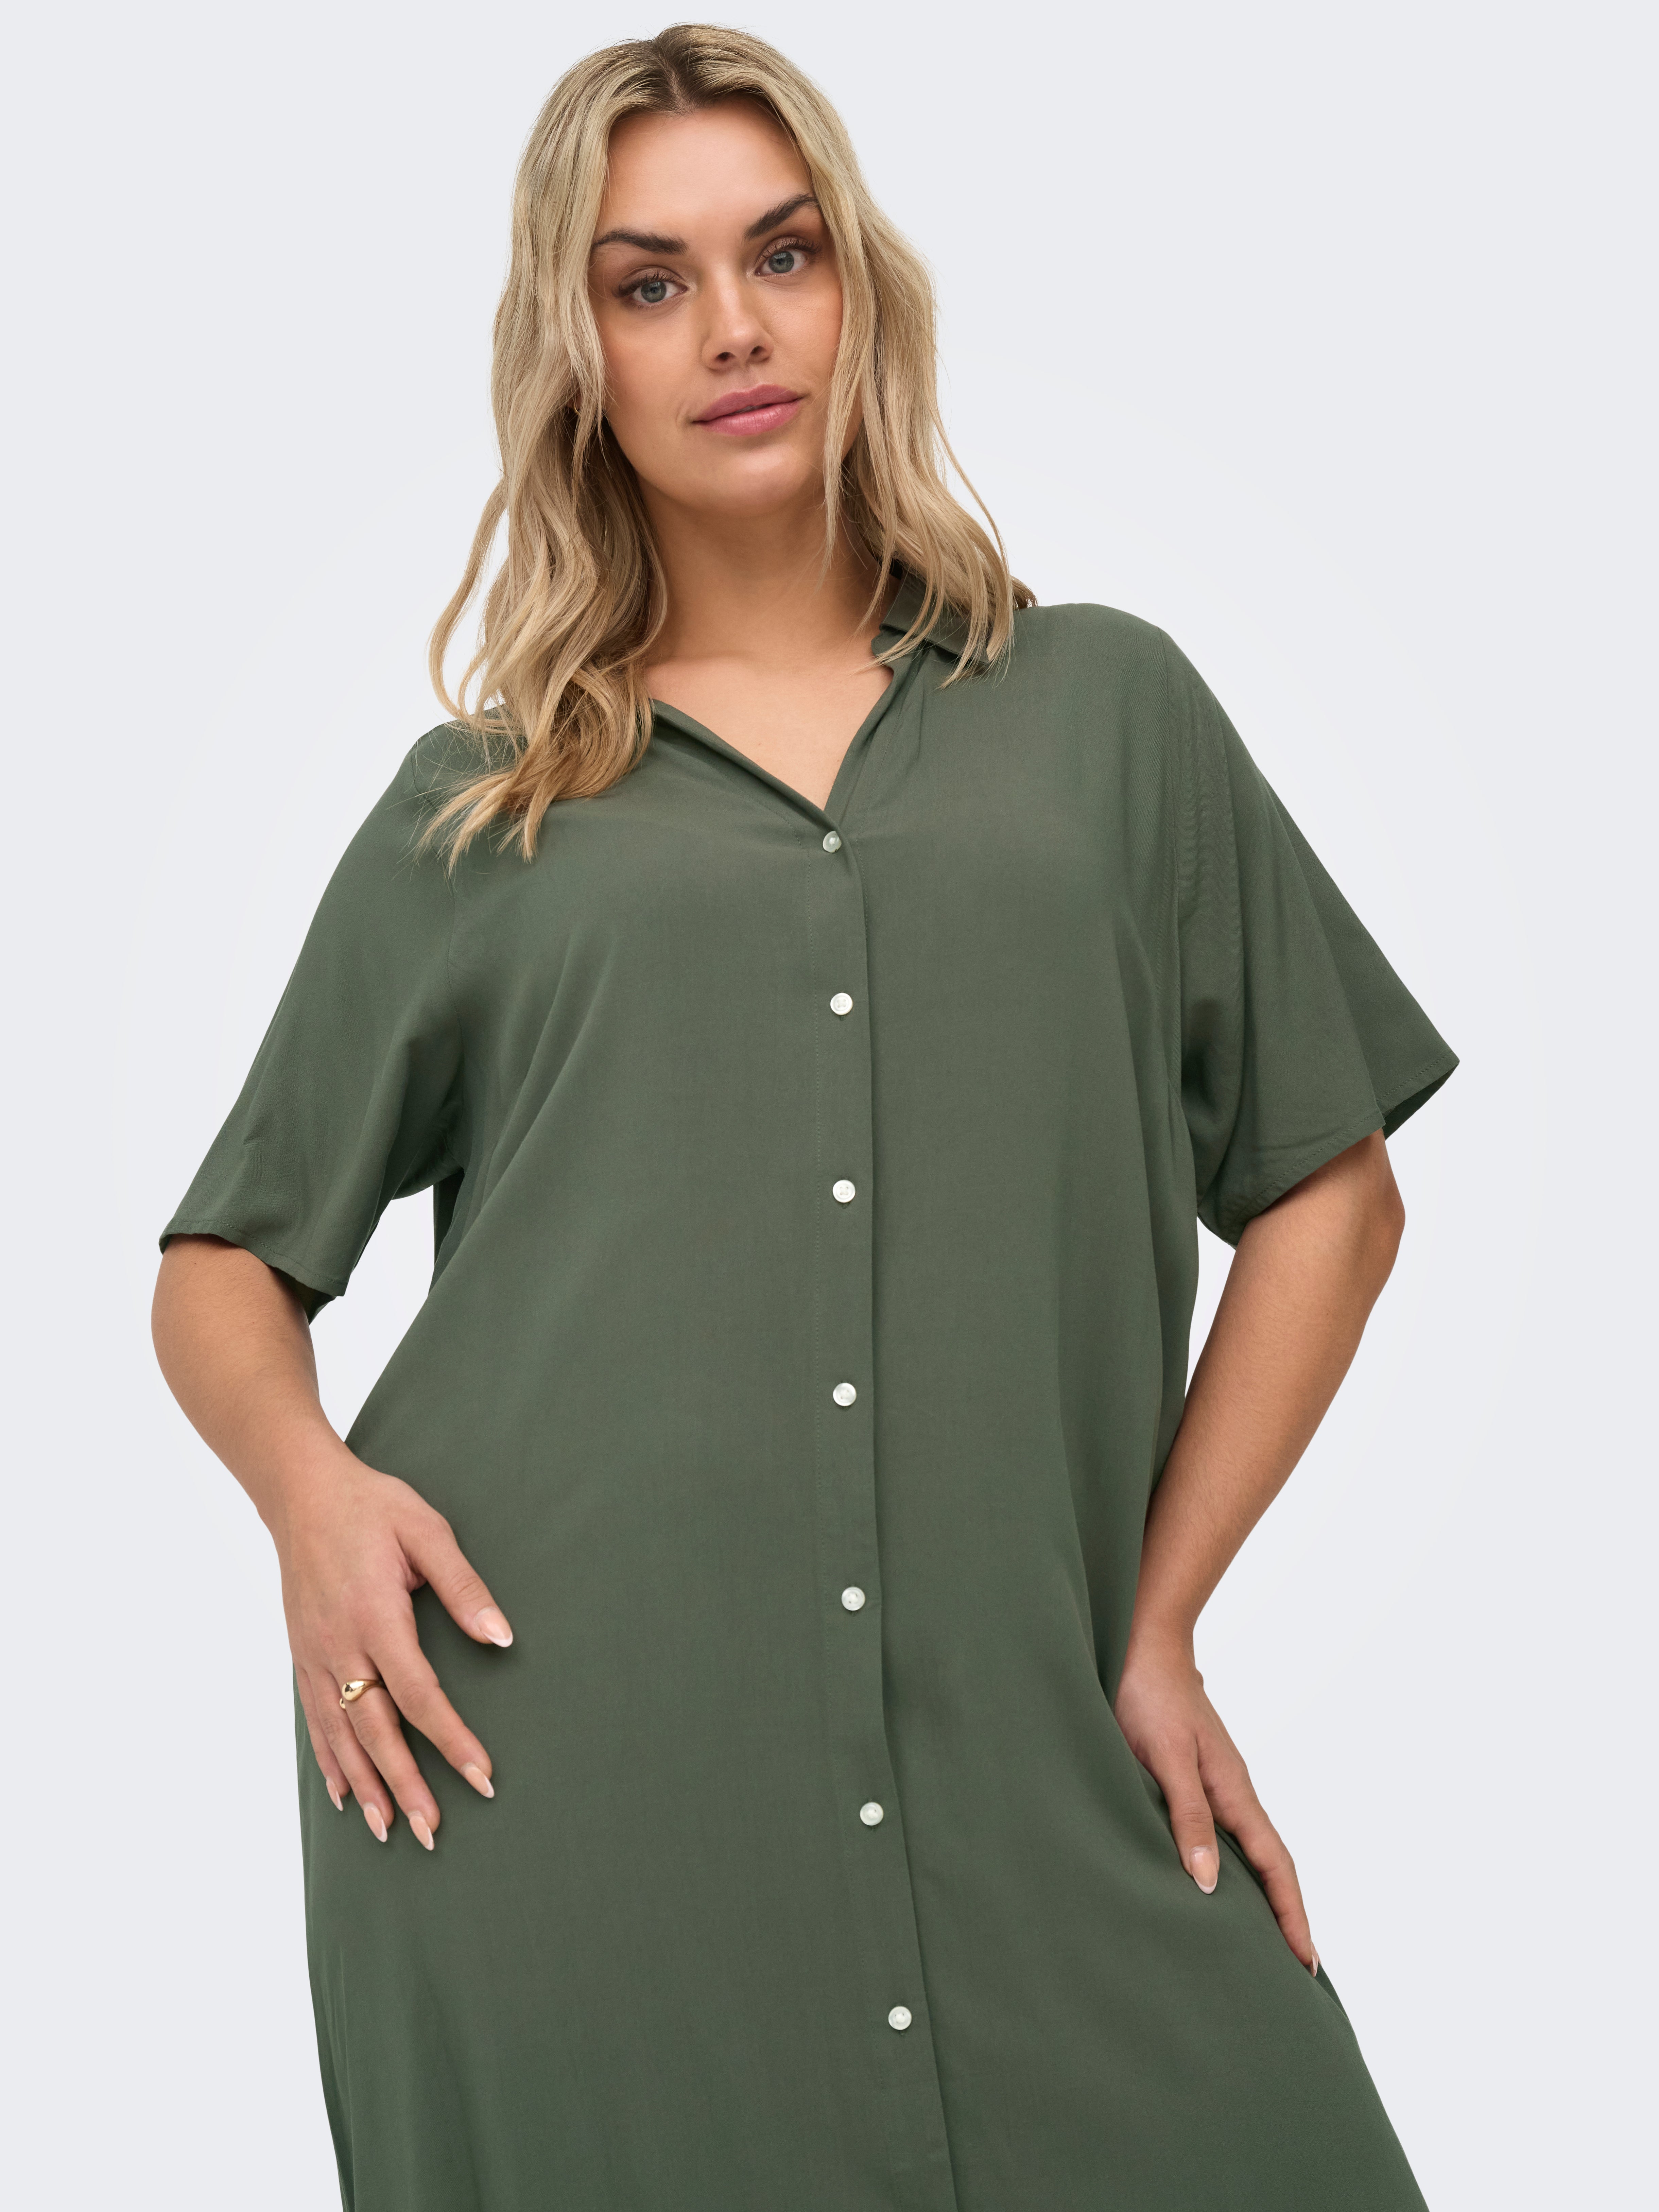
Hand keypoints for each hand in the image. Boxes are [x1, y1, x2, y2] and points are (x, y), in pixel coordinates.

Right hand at [271, 1445, 512, 1849]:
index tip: (482, 1775)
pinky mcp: (302, 1654)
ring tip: (390, 1831)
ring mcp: (315, 1655)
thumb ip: (463, 1586)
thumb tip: (502, 1637)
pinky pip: (316, 1719)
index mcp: (377, 1617)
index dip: (451, 1740)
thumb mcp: (427, 1531)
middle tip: (432, 1832)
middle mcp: (341, 1646)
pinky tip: (345, 1794)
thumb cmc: (372, 1506)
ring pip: (342, 1735)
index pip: (420, 1695)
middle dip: (406, 1785)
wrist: (301, 1492)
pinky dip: (330, 1761)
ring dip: (367, 1786)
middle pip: (377, 1731)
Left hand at [1114, 1636, 1317, 1974]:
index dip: (1290, 1914)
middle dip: (1287, 1914)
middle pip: (1271, 1864)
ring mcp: (1217, 1783)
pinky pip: (1224, 1832)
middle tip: (1298, 1969)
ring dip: (1262, 1894)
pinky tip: (1218, 1881)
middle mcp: (1232, 1792)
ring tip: (1263, 1940)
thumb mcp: (1165, 1759)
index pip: (1274, 1866)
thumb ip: (1188, 1816)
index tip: (1307, 1962)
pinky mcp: (1194, 1775)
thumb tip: (1211, 1883)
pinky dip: (1233, 1866)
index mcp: (1234, 1792)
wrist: (1140, 1645)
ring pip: (1249, 1850)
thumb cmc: (1149, 1697)